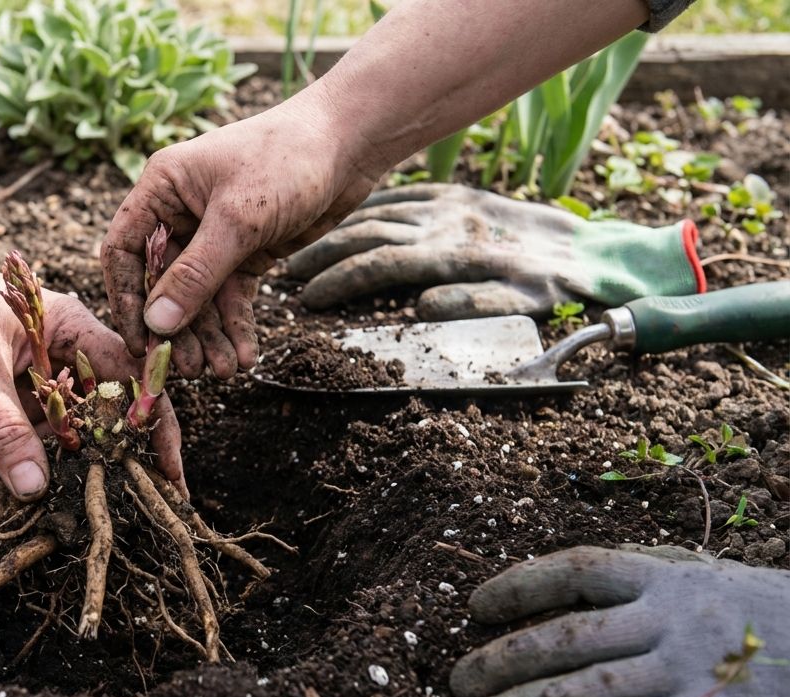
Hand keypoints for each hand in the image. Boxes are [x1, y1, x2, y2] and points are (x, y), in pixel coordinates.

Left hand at [0, 232, 182, 500]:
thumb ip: (4, 428)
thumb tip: (34, 488)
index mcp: (75, 328)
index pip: (133, 378)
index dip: (156, 425)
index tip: (169, 473)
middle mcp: (66, 351)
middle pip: (111, 407)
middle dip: (127, 453)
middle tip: (148, 505)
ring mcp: (38, 375)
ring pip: (75, 425)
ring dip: (86, 462)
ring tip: (106, 509)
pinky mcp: (11, 393)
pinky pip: (39, 432)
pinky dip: (46, 459)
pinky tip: (51, 491)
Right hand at [100, 93, 376, 377]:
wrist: (351, 142)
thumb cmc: (287, 158)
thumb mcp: (238, 220)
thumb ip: (196, 274)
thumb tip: (157, 323)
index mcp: (162, 189)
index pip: (125, 252)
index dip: (126, 300)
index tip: (139, 343)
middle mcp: (181, 213)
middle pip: (163, 283)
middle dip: (177, 328)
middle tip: (189, 369)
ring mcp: (214, 234)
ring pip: (200, 296)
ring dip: (209, 335)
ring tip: (223, 370)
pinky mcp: (247, 250)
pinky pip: (232, 295)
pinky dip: (236, 325)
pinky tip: (245, 355)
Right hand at [286, 184, 702, 319]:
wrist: (602, 252)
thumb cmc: (565, 293)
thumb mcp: (529, 309)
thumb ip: (477, 308)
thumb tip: (424, 305)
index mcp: (460, 255)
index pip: (383, 265)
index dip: (339, 282)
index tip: (306, 300)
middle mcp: (450, 226)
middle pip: (371, 236)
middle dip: (324, 255)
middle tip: (287, 276)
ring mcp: (453, 208)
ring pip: (381, 213)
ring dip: (338, 231)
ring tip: (304, 249)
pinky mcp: (462, 198)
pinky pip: (407, 195)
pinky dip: (372, 205)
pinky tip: (348, 215)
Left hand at [451, 545, 789, 696]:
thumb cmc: (774, 619)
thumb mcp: (712, 580)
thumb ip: (650, 579)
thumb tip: (570, 591)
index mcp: (670, 575)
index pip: (576, 568)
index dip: (518, 585)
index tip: (474, 606)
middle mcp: (673, 616)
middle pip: (566, 634)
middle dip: (502, 658)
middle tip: (458, 681)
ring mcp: (692, 666)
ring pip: (586, 686)